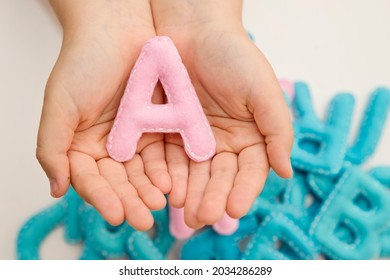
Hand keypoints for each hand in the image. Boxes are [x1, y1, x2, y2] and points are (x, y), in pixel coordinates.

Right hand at [36, 0, 170, 229]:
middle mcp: (108, 146)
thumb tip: (56, 189)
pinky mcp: (157, 127)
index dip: (102, 198)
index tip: (116, 215)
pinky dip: (167, 168)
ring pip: (142, 172)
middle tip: (145, 219)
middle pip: (119, 181)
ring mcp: (134, 138)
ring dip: (150, 189)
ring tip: (162, 205)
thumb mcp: (60, 104)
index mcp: (81, 145)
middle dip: (131, 200)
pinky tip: (173, 181)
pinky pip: (163, 152)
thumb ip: (52, 147)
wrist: (117, 28)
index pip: (91, 180)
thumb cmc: (83, 62)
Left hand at [152, 0, 293, 228]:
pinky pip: (169, 158)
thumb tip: (286, 171)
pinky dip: (168, 175)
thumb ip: (278, 131)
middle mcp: (223, 144)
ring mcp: (195, 141)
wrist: (194, 29)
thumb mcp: (263, 91)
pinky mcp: (169, 133)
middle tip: (203, 217)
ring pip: (193, 174)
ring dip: (189, 193)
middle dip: (212, 198)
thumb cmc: (234, 56)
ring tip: (184, 211)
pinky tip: (166, 190)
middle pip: (219, 178)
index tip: (233, 209)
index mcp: (250, 137)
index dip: (243, 191)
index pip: (249, 172)